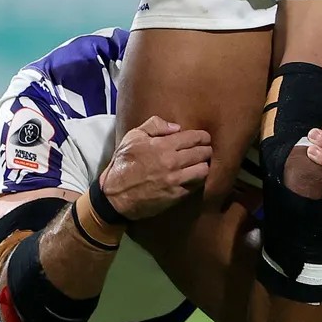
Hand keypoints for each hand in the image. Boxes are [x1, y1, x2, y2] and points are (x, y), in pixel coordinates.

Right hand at [97, 117, 212, 220]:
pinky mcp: (176, 195)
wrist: (115, 195)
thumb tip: (176, 127)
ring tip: (200, 163)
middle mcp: (172, 162)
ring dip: (204, 165)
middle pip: (202, 153)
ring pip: (203, 170)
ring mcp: (175, 180)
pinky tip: (193, 177)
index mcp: (162, 145)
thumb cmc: (123, 164)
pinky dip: (197, 180)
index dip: (203, 137)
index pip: (194, 137)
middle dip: (206, 149)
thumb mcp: (133, 137)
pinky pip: (196, 186)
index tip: (204, 138)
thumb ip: (154, 125)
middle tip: (205, 150)